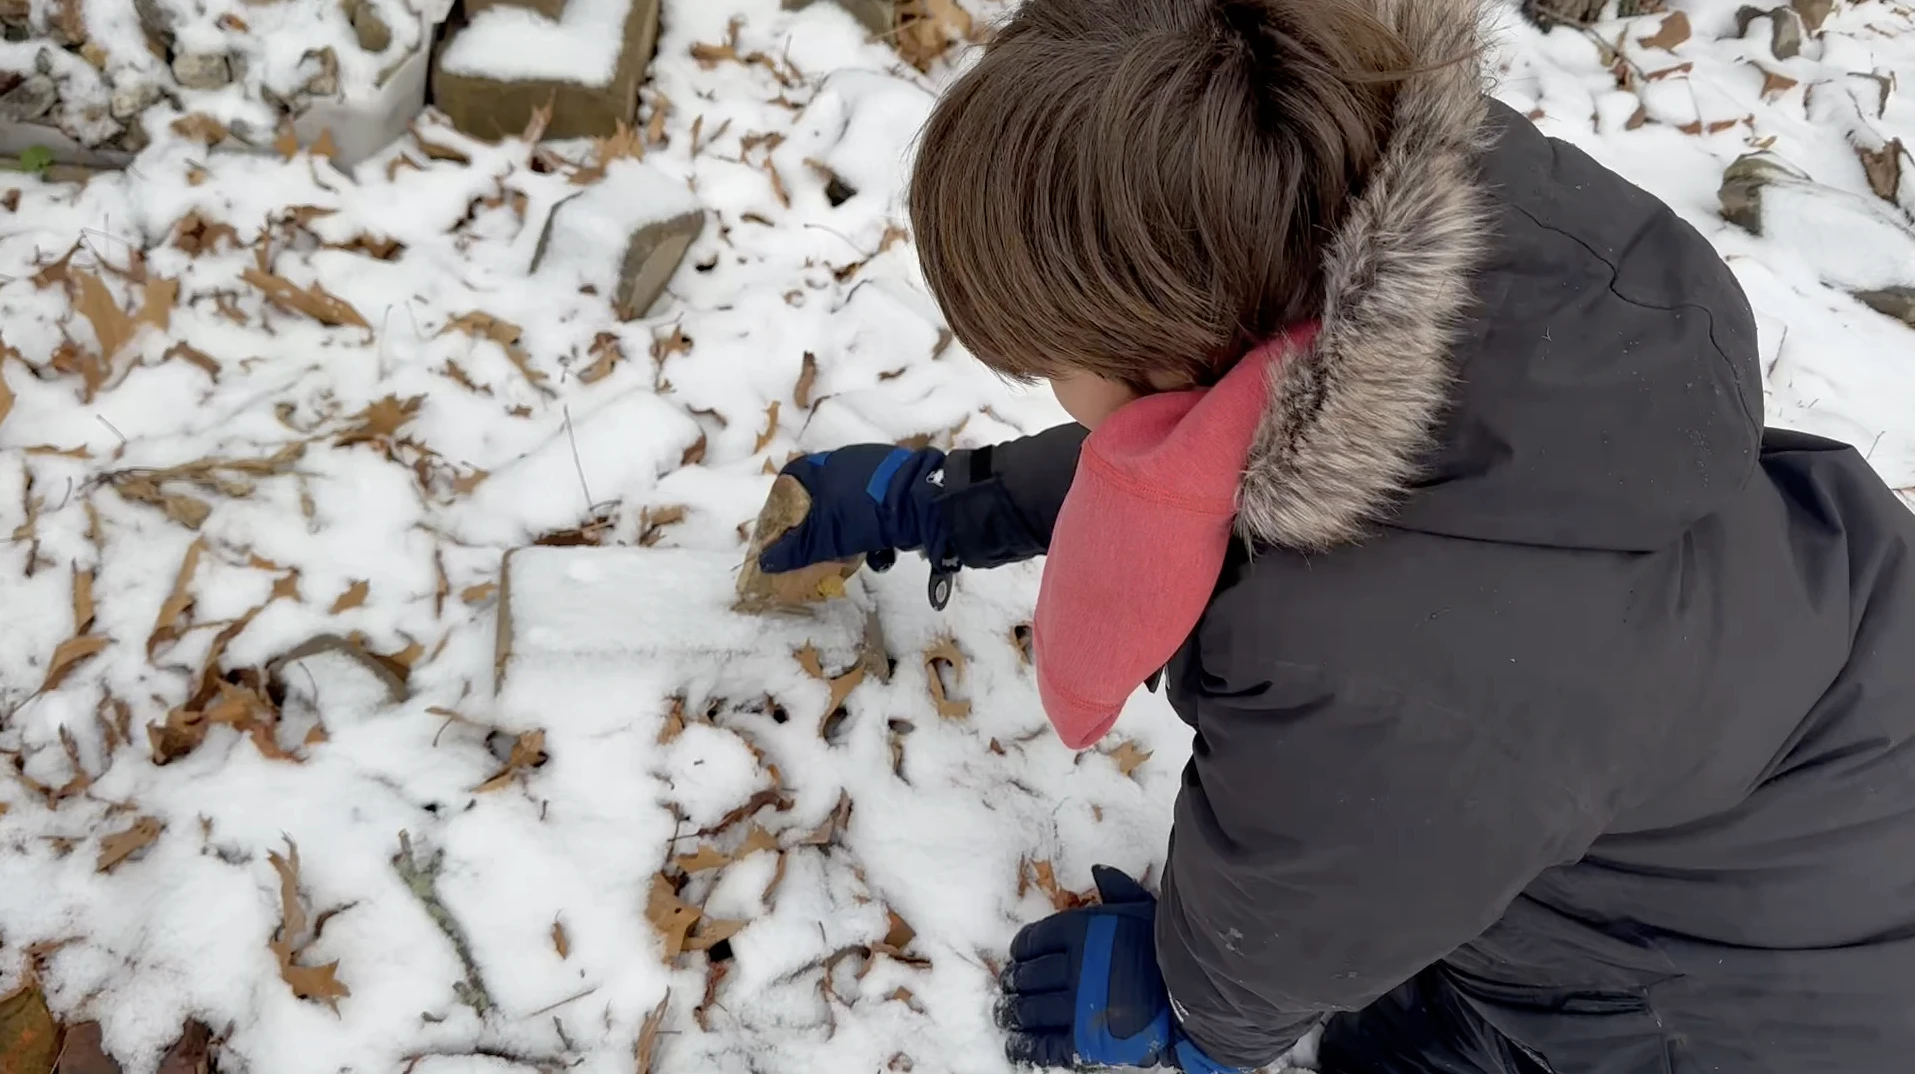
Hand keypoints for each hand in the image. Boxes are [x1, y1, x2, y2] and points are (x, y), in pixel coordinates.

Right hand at [759, 445, 958, 604]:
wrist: (925, 500)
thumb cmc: (866, 511)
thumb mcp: (827, 535)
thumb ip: (796, 549)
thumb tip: (765, 561)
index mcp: (825, 464)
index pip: (793, 476)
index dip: (784, 502)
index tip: (783, 529)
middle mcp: (849, 462)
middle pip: (824, 496)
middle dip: (823, 527)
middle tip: (821, 549)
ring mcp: (877, 473)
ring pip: (854, 508)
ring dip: (853, 535)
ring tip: (860, 556)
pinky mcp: (900, 487)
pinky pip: (880, 512)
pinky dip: (879, 533)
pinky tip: (886, 553)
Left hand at [997, 867, 1247, 1072]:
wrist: (1198, 996)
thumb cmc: (1172, 950)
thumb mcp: (1146, 909)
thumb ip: (1118, 891)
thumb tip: (1099, 871)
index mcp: (1081, 933)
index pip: (1034, 941)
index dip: (1021, 951)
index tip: (1017, 958)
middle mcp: (1073, 968)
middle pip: (1029, 977)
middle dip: (1014, 983)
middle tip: (1008, 987)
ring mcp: (1077, 1007)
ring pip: (1030, 1010)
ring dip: (1012, 1012)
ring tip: (1006, 1013)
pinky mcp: (1084, 1042)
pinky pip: (1042, 1045)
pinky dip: (1024, 1046)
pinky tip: (1015, 1043)